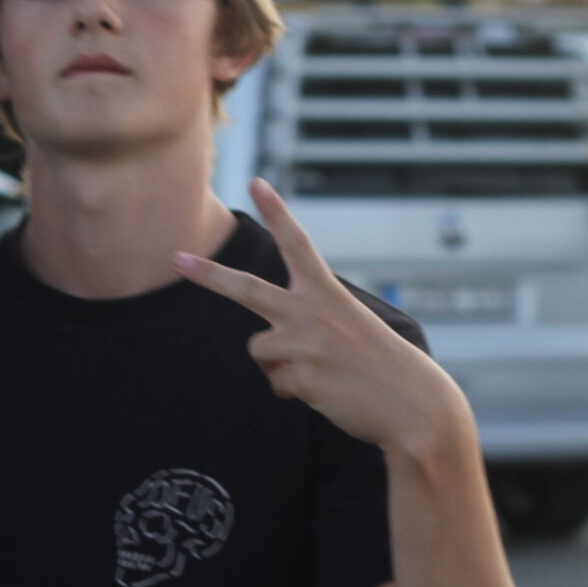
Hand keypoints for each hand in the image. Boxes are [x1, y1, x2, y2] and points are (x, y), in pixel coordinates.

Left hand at [175, 179, 472, 459]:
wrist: (413, 404)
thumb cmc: (382, 366)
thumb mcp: (351, 328)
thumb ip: (308, 325)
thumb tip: (269, 354)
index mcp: (327, 293)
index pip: (298, 244)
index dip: (277, 211)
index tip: (257, 182)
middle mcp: (311, 312)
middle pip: (245, 289)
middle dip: (207, 274)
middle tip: (174, 257)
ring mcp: (303, 344)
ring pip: (259, 350)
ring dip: (280, 365)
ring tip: (320, 372)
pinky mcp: (300, 377)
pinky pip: (276, 383)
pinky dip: (294, 391)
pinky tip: (326, 392)